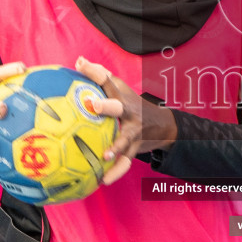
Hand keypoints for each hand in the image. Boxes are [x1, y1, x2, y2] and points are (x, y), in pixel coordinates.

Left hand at [73, 56, 177, 185]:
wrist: (163, 125)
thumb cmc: (130, 104)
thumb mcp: (119, 89)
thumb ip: (99, 76)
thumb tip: (78, 61)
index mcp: (121, 95)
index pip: (107, 80)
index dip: (94, 72)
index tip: (80, 65)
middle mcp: (129, 111)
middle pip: (118, 106)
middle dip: (106, 104)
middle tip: (92, 104)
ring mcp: (135, 131)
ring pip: (126, 139)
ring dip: (117, 146)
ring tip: (105, 156)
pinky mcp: (136, 148)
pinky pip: (126, 162)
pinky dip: (116, 172)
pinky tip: (103, 180)